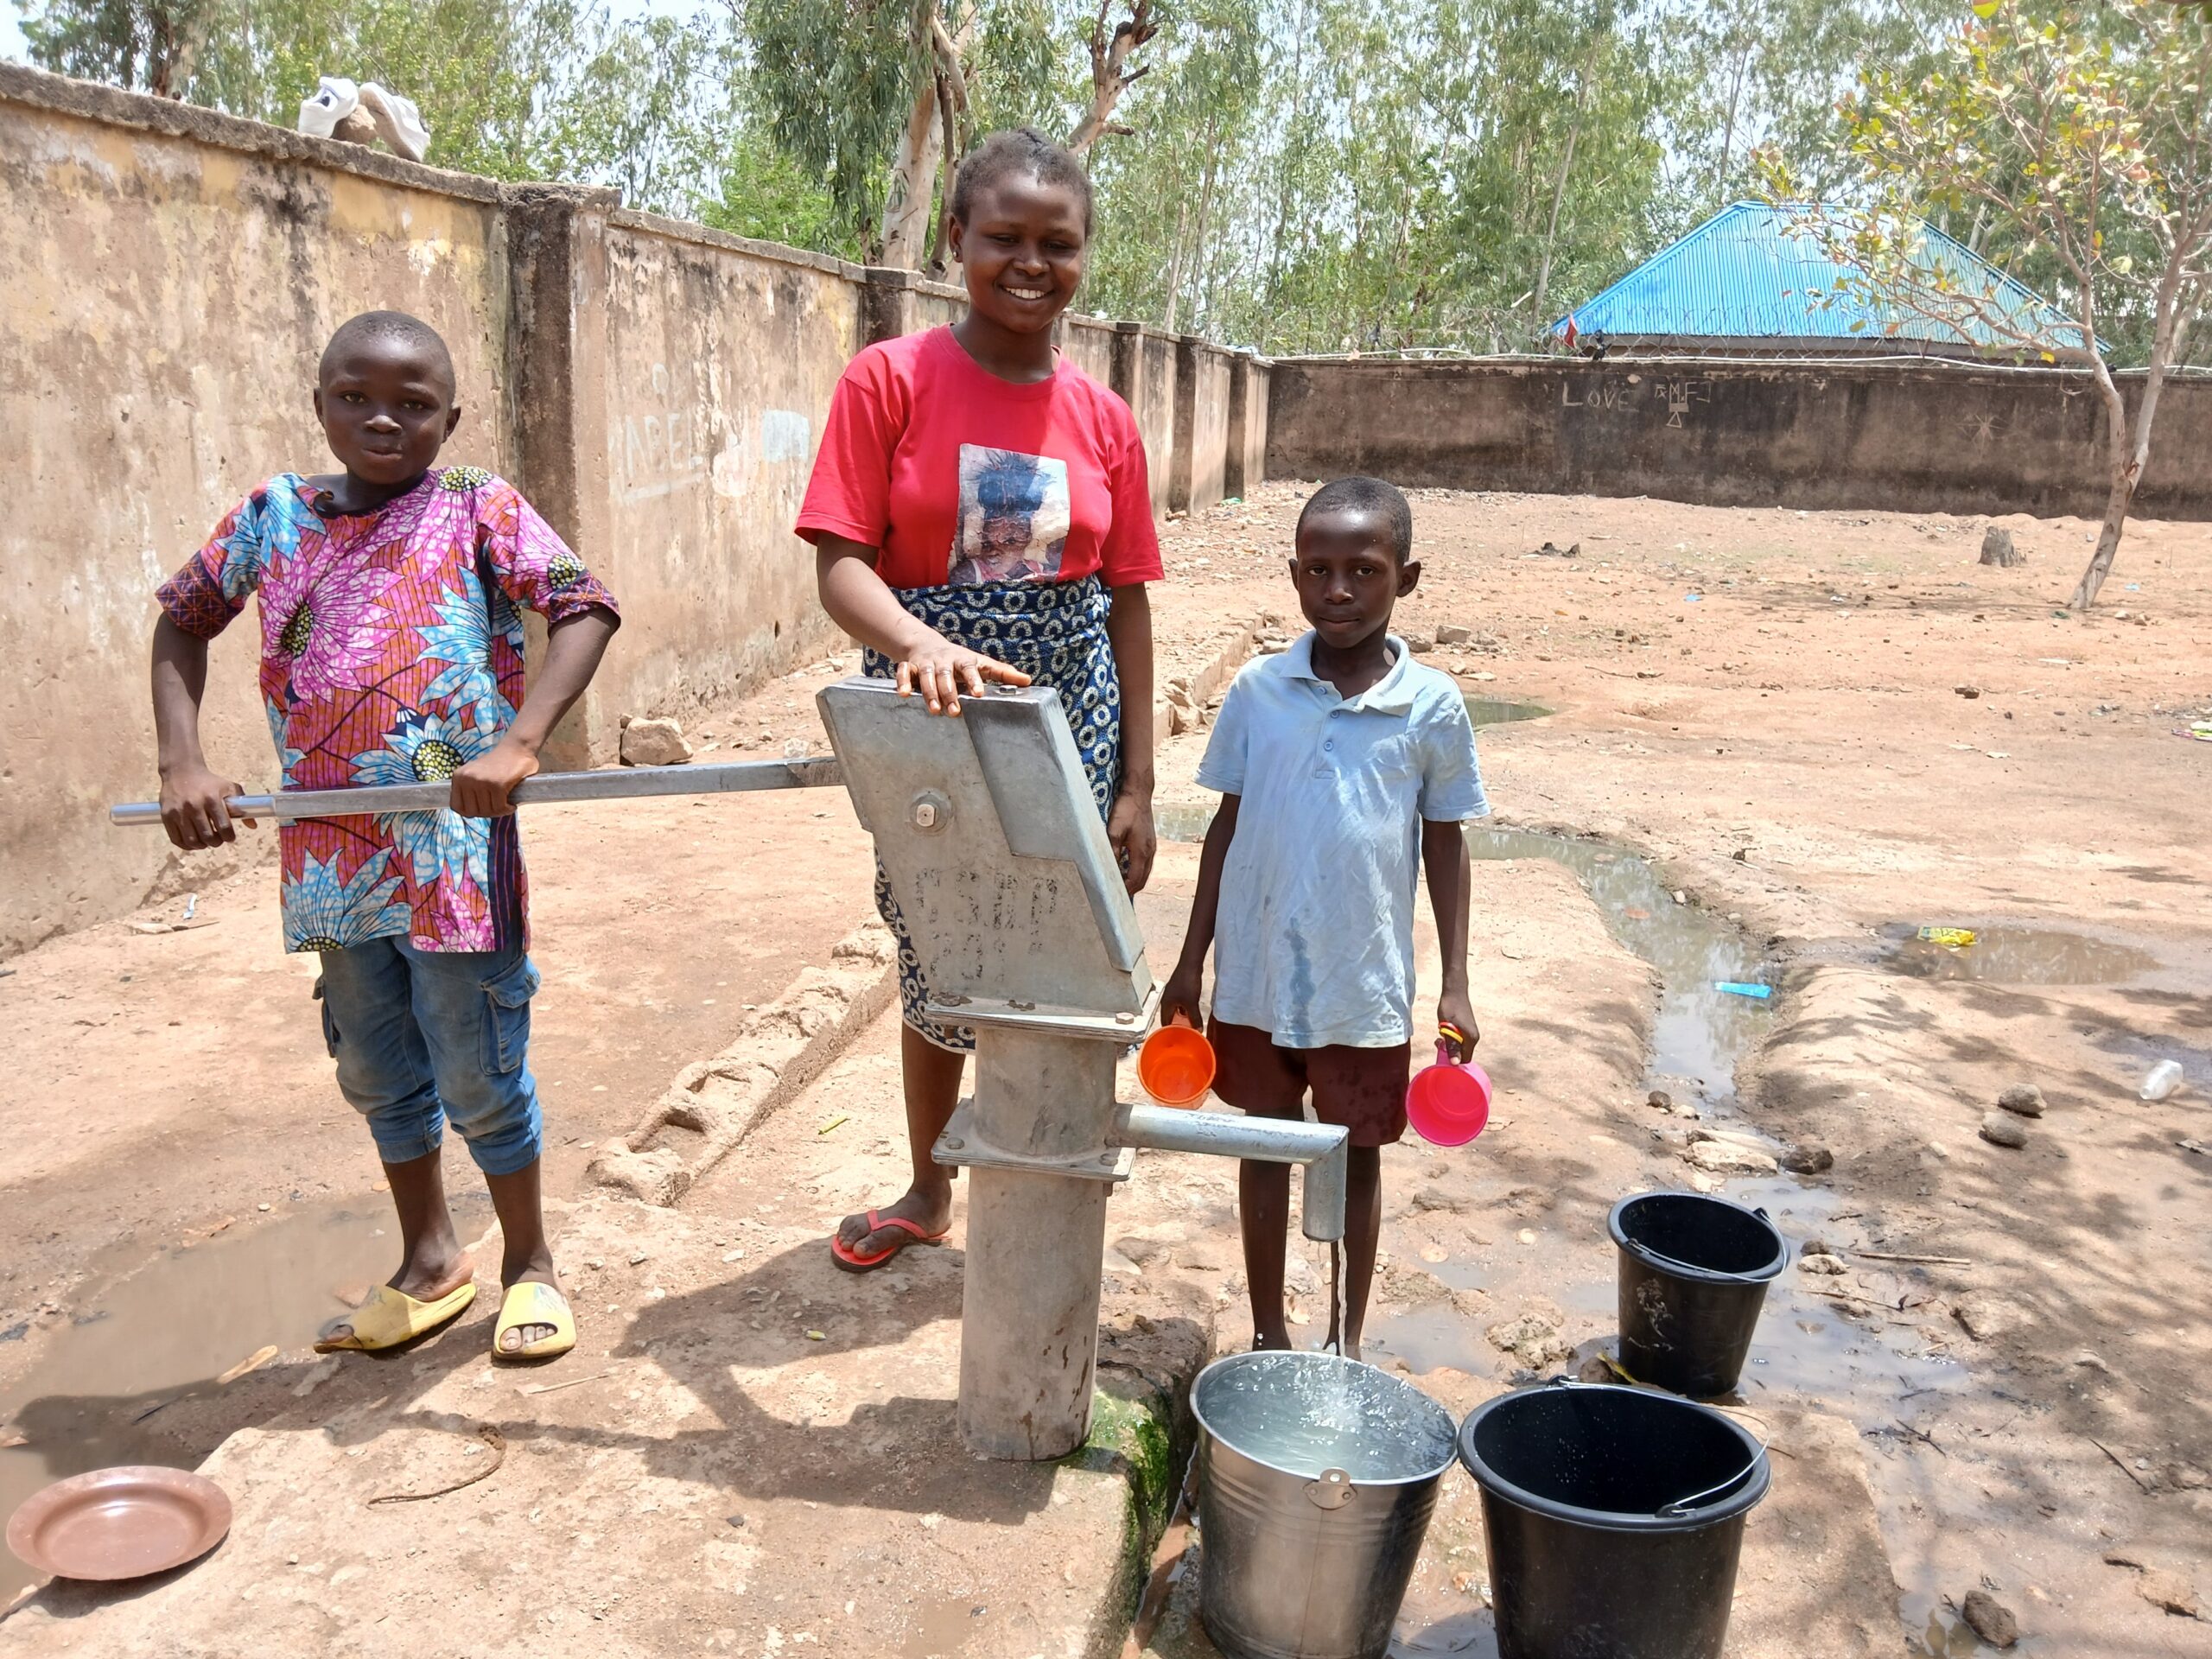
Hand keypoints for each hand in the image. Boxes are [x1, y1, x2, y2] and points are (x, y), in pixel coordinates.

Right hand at [158, 764, 255, 849]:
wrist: (181, 771)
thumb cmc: (209, 782)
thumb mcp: (229, 788)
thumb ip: (241, 807)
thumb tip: (253, 826)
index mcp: (211, 798)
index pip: (224, 827)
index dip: (229, 837)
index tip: (230, 837)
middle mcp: (194, 805)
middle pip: (208, 836)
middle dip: (217, 842)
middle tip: (219, 840)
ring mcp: (178, 812)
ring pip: (192, 841)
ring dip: (203, 846)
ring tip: (207, 841)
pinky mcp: (166, 816)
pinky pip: (177, 839)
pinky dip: (187, 846)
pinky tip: (194, 842)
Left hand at [449, 735, 538, 817]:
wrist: (518, 748)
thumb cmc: (499, 764)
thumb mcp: (476, 774)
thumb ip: (468, 789)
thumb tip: (468, 813)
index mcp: (458, 776)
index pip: (457, 807)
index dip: (472, 812)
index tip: (484, 808)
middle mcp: (467, 778)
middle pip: (473, 812)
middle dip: (487, 813)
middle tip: (498, 806)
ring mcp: (481, 781)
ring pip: (487, 811)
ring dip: (499, 812)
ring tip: (506, 805)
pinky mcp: (497, 784)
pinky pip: (500, 808)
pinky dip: (508, 810)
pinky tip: (512, 805)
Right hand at [894, 633, 1031, 714]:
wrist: (925, 644)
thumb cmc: (959, 660)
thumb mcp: (981, 663)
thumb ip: (1002, 673)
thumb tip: (1028, 681)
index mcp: (963, 659)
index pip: (969, 668)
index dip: (974, 680)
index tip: (979, 694)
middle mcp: (944, 660)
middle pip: (946, 675)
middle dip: (950, 693)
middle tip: (955, 712)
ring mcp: (926, 663)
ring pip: (926, 675)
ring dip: (929, 692)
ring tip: (935, 710)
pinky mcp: (909, 666)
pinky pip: (903, 672)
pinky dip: (901, 682)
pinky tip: (902, 695)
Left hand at [1107, 787, 1155, 894]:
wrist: (1139, 793)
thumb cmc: (1126, 810)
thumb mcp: (1114, 831)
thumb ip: (1112, 851)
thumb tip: (1108, 869)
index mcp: (1142, 852)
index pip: (1135, 880)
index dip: (1125, 890)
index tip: (1114, 896)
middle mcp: (1150, 852)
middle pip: (1142, 879)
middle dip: (1131, 889)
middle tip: (1116, 895)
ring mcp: (1152, 847)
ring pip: (1145, 871)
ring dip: (1134, 880)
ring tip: (1120, 885)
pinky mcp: (1150, 841)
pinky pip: (1145, 863)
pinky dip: (1137, 870)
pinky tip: (1126, 869)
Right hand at [1160, 963, 1203, 1030]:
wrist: (1191, 963)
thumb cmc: (1187, 982)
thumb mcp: (1192, 1003)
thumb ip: (1195, 1018)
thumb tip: (1199, 1031)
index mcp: (1165, 1004)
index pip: (1164, 1023)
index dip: (1169, 1033)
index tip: (1175, 1041)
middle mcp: (1167, 1000)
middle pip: (1170, 1017)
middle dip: (1176, 1026)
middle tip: (1184, 1036)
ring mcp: (1173, 994)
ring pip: (1176, 1011)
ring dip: (1182, 1018)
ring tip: (1189, 1027)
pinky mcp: (1179, 990)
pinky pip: (1181, 1005)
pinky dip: (1185, 1011)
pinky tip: (1193, 1013)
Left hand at [1437, 991, 1478, 1060]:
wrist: (1455, 991)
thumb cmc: (1450, 1007)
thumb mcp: (1447, 1028)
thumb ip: (1452, 1046)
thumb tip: (1455, 1062)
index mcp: (1471, 1039)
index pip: (1464, 1059)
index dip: (1453, 1058)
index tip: (1441, 1049)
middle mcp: (1474, 1037)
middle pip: (1462, 1053)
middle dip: (1450, 1051)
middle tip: (1438, 1040)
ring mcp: (1471, 1033)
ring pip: (1460, 1046)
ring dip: (1449, 1043)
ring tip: (1441, 1032)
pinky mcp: (1467, 1028)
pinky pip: (1460, 1040)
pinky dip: (1451, 1037)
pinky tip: (1445, 1029)